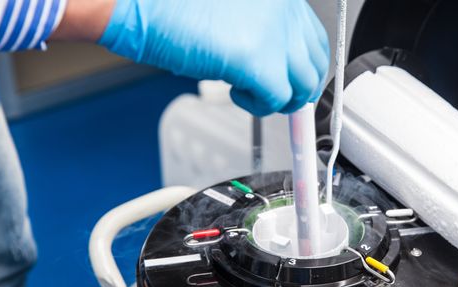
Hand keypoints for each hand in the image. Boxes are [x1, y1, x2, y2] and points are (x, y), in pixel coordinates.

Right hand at [99, 0, 329, 115]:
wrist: (141, 5)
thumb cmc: (174, 7)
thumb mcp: (236, 13)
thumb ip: (263, 32)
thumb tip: (281, 67)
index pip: (316, 39)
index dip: (308, 67)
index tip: (298, 82)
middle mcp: (285, 11)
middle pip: (315, 64)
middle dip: (300, 89)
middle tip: (281, 99)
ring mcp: (275, 34)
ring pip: (302, 86)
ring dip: (280, 99)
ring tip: (253, 95)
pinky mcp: (258, 61)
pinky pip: (277, 100)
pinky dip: (260, 106)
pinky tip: (238, 94)